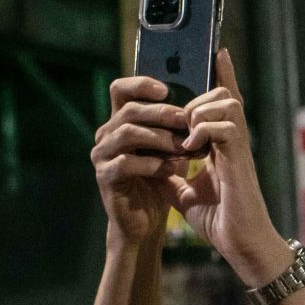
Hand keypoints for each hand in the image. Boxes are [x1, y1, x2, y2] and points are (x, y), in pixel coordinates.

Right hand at [92, 76, 188, 243]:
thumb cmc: (160, 178)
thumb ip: (177, 125)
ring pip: (127, 133)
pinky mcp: (104, 176)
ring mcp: (102, 154)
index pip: (121, 89)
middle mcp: (106, 134)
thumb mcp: (170, 147)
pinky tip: (171, 170)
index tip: (166, 89)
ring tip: (183, 146)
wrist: (145, 220)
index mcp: (119, 121)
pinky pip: (126, 163)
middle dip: (161, 113)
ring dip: (160, 138)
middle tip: (187, 120)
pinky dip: (152, 164)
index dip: (141, 83)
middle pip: (130, 110)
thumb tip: (203, 100)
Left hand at [172, 49, 291, 277]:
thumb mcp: (185, 194)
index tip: (218, 51)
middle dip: (199, 99)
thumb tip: (154, 166)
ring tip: (187, 137)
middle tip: (183, 122)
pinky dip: (204, 130)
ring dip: (201, 113)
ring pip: (227, 103)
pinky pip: (225, 126)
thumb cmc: (220, 221)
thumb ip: (173, 175)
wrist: (240, 244)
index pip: (222, 103)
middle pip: (225, 95)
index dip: (222, 76)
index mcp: (223, 146)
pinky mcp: (239, 160)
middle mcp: (234, 142)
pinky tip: (191, 149)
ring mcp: (239, 149)